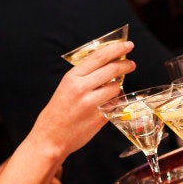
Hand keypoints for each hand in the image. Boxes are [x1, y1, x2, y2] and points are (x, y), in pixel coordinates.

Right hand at [28, 41, 135, 157]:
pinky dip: (116, 102)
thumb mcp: (66, 87)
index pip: (99, 56)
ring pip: (116, 87)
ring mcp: (91, 103)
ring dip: (119, 86)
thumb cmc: (58, 112)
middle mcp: (81, 88)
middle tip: (132, 64)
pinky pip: (115, 104)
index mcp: (72, 77)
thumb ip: (85, 76)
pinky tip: (110, 103)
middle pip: (112, 69)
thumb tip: (108, 63)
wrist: (50, 138)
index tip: (127, 45)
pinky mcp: (99, 117)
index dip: (116, 48)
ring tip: (113, 88)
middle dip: (126, 64)